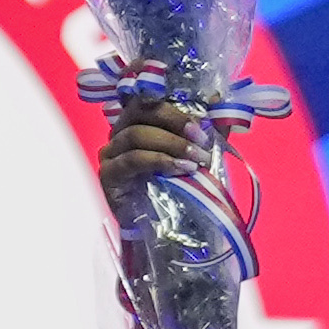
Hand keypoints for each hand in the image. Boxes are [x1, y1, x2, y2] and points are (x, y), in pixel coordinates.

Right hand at [96, 99, 210, 212]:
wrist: (165, 229)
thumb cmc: (178, 188)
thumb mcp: (197, 154)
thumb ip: (209, 129)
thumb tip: (218, 98)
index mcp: (138, 122)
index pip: (148, 99)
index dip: (173, 103)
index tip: (202, 118)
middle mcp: (119, 132)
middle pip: (140, 110)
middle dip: (174, 120)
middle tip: (200, 137)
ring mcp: (111, 153)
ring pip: (136, 134)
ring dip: (171, 144)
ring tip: (196, 159)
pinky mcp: (109, 174)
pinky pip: (132, 159)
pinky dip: (158, 160)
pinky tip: (179, 169)